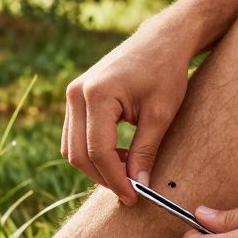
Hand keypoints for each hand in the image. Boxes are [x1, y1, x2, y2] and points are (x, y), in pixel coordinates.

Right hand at [63, 19, 192, 204]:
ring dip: (96, 167)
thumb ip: (145, 152)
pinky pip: (75, 136)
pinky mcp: (75, 97)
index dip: (115, 179)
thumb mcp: (160, 115)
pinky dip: (93, 153)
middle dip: (103, 177)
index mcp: (97, 95)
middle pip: (78, 153)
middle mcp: (77, 94)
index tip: (133, 196)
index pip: (98, 151)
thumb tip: (138, 186)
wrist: (160, 40)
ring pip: (72, 148)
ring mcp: (72, 94)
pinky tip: (119, 156)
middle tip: (130, 190)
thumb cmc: (165, 72)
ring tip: (128, 170)